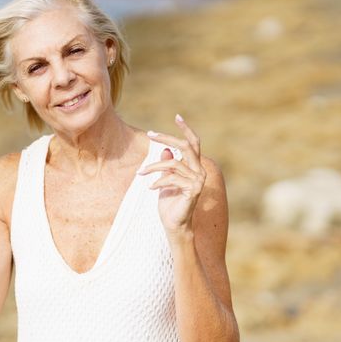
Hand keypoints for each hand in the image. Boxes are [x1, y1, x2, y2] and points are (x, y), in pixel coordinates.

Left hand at [138, 114, 205, 233]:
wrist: (174, 225)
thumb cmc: (169, 203)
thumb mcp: (165, 180)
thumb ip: (167, 165)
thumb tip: (164, 150)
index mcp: (195, 167)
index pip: (193, 144)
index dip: (186, 129)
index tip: (177, 116)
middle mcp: (200, 172)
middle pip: (185, 147)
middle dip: (167, 138)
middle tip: (150, 134)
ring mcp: (198, 181)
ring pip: (172, 163)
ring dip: (153, 167)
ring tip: (140, 174)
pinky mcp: (193, 190)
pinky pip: (171, 178)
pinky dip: (157, 182)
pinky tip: (150, 188)